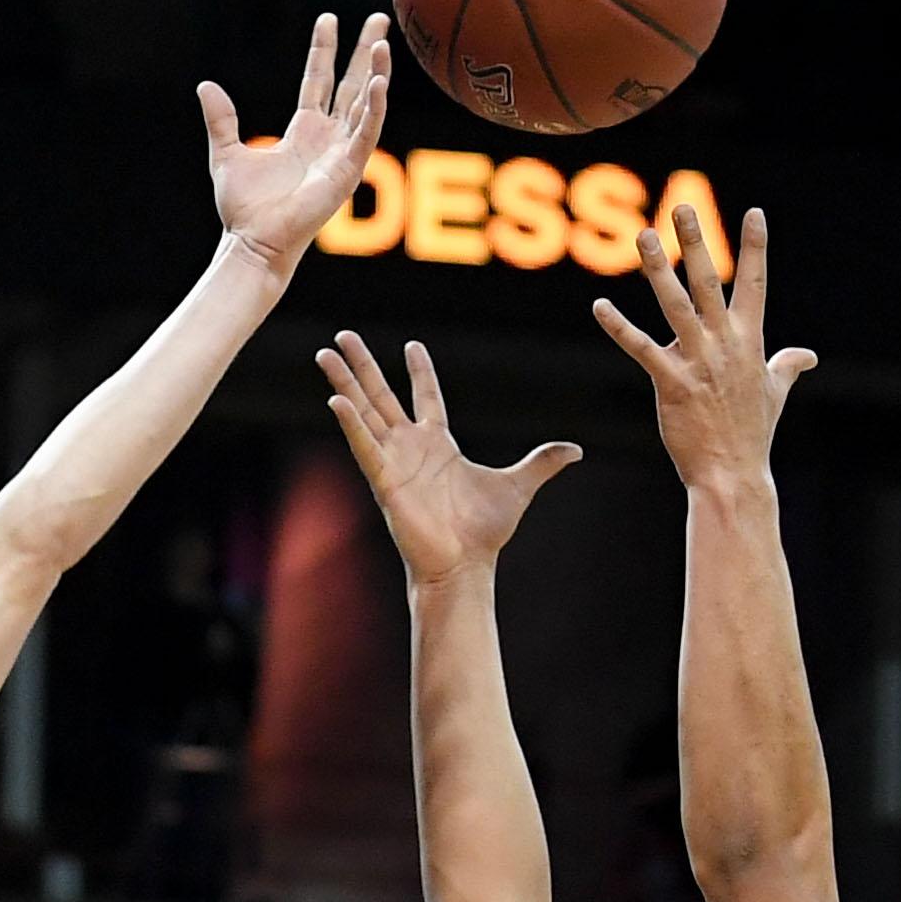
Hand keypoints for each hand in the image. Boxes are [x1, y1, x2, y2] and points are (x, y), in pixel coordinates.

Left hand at [207, 13, 393, 276]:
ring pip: (364, 105)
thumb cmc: (243, 209)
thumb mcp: (226, 153)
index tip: (329, 19)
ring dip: (376, 74)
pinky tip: (379, 82)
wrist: (252, 241)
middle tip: (380, 21)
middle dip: (366, 53)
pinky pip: (365, 133)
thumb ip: (221, 120)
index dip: (324, 51)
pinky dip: (374, 108)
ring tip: (383, 44)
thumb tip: (205, 85)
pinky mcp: (347, 171)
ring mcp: (340, 154)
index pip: (319, 82)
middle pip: (351, 86)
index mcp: (303, 133)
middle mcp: (327, 139)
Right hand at [318, 336, 580, 590]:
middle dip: (363, 366)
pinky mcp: (384, 481)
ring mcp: (394, 462)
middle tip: (344, 335)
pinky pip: (364, 446)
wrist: (465, 566)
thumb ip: (542, 462)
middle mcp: (411, 448)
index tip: (412, 344)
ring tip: (324, 353)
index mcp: (439, 445)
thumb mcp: (519, 485)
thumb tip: (576, 449)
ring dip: (344, 382)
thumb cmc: (485, 532)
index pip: (426, 397)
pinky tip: (336, 399)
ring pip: (364, 412)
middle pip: (382, 395)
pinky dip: (350, 423)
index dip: (419, 372)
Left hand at [594, 206, 813, 498]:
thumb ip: (787, 366)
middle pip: (708, 281)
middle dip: (695, 242)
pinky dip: (618, 327)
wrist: (732, 474)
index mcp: (750, 341)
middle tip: (681, 207)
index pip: (755, 284)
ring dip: (656, 269)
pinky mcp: (671, 383)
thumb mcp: (775, 393)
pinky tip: (599, 306)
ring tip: (641, 236)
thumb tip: (808, 356)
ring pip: (674, 305)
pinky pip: (640, 348)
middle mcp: (724, 344)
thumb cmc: (752, 434)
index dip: (755, 248)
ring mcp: (697, 361)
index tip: (754, 213)